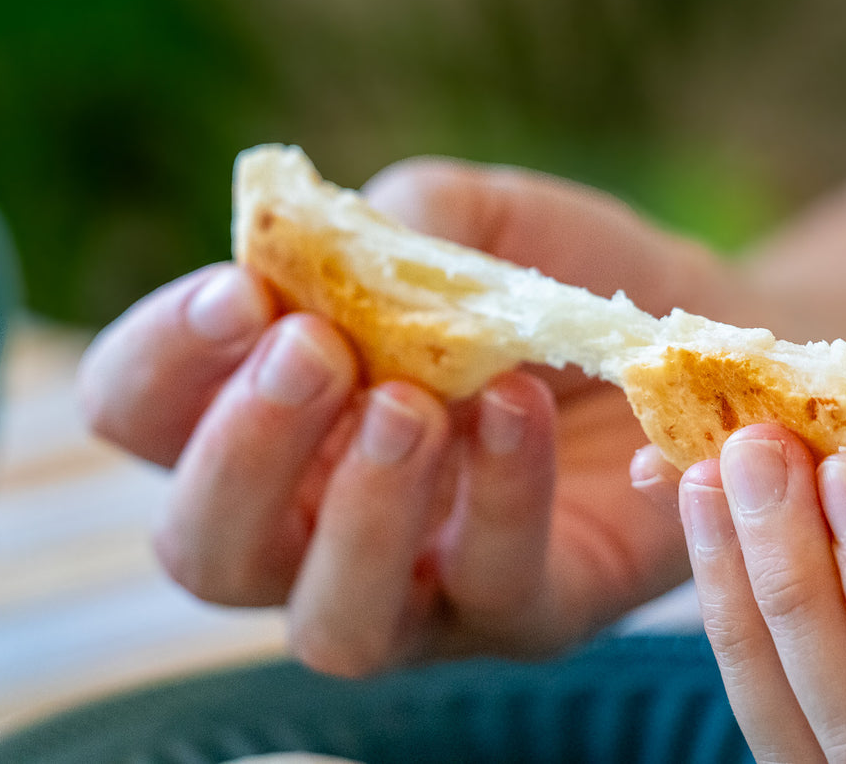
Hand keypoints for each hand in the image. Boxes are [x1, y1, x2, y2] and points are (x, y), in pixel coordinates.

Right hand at [77, 157, 736, 674]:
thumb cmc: (555, 269)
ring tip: (411, 407)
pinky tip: (518, 403)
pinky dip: (497, 493)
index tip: (241, 293)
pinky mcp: (522, 614)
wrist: (704, 322)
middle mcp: (313, 517)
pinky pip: (486, 588)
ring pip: (328, 625)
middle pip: (200, 548)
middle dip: (239, 453)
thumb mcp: (466, 221)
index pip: (141, 411)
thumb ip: (383, 232)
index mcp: (267, 409)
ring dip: (357, 515)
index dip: (163, 358)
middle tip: (314, 354)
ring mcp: (417, 584)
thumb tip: (305, 259)